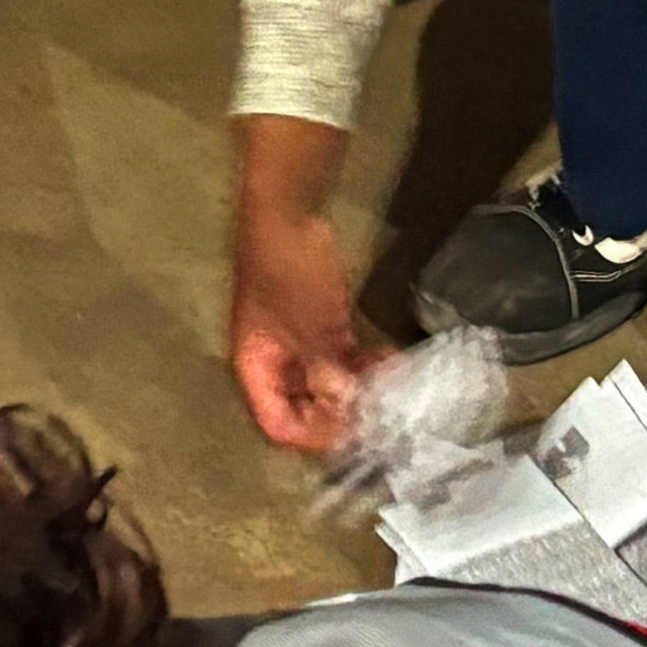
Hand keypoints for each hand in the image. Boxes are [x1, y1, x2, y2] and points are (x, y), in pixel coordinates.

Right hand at [229, 198, 365, 452]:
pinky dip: (360, 365)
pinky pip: (336, 358)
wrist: (287, 211)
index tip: (355, 429)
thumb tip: (351, 411)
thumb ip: (329, 373)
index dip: (315, 434)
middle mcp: (271, 364)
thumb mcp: (312, 328)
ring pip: (324, 384)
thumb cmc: (289, 272)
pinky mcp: (314, 324)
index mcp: (254, 368)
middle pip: (302, 409)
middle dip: (342, 413)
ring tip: (392, 388)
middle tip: (381, 413)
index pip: (279, 424)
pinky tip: (390, 363)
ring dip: (356, 389)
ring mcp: (293, 343)